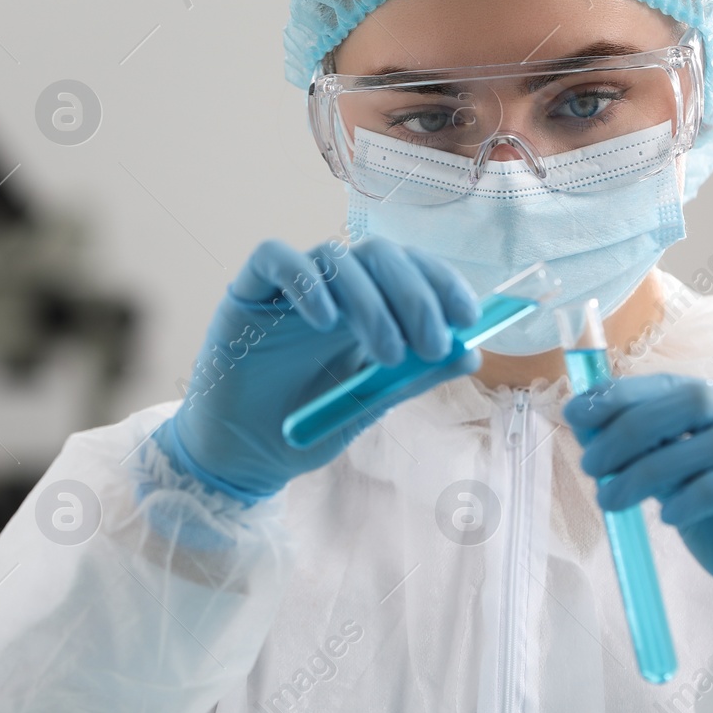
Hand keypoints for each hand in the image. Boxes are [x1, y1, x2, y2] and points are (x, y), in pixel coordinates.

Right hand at [152, 237, 480, 500]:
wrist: (242, 458)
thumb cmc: (303, 428)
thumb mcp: (369, 403)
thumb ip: (414, 376)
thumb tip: (471, 353)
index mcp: (364, 307)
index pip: (410, 269)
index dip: (442, 283)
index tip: (468, 319)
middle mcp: (330, 289)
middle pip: (379, 254)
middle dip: (415, 294)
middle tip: (431, 343)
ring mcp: (288, 288)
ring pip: (336, 255)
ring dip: (371, 300)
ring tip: (386, 355)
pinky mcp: (246, 292)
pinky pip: (274, 258)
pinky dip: (305, 281)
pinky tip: (325, 323)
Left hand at [562, 373, 712, 663]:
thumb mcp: (677, 485)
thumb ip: (646, 455)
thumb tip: (587, 429)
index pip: (674, 384)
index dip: (623, 394)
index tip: (575, 412)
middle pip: (693, 400)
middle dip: (631, 428)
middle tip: (591, 464)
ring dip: (650, 470)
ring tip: (612, 499)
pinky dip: (694, 497)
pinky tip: (669, 518)